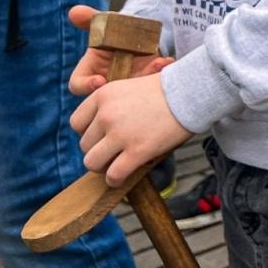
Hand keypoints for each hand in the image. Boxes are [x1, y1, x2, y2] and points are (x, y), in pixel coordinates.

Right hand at [67, 5, 174, 95]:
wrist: (140, 31)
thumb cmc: (115, 29)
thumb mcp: (105, 23)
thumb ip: (89, 19)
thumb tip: (75, 11)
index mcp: (89, 69)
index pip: (78, 84)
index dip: (85, 85)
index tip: (99, 81)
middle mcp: (106, 81)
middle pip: (108, 93)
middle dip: (122, 87)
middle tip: (135, 76)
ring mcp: (126, 83)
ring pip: (131, 91)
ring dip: (145, 77)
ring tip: (158, 64)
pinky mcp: (144, 81)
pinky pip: (151, 82)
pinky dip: (160, 72)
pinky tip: (168, 61)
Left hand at [71, 71, 191, 185]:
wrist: (191, 92)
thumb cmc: (166, 90)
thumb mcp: (130, 86)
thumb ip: (113, 104)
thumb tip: (103, 127)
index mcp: (102, 95)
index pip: (76, 123)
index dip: (88, 133)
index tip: (101, 136)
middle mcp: (106, 115)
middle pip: (84, 145)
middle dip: (98, 150)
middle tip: (114, 151)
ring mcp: (120, 134)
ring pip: (92, 163)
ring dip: (103, 167)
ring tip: (116, 166)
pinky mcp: (137, 151)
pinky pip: (114, 175)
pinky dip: (115, 180)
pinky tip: (122, 178)